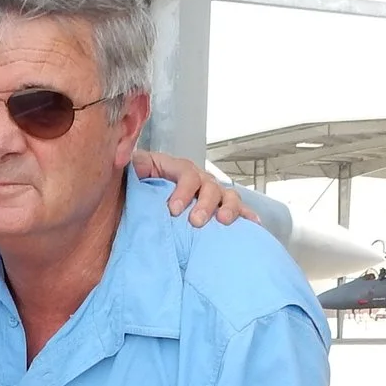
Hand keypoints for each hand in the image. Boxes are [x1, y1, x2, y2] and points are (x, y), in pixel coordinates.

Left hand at [133, 151, 255, 227]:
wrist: (133, 209)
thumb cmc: (134, 193)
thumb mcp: (131, 176)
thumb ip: (134, 166)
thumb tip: (135, 162)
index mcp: (175, 168)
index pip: (186, 174)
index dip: (183, 190)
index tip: (174, 211)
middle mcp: (197, 179)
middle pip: (210, 185)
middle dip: (206, 203)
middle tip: (196, 222)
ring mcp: (209, 194)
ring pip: (226, 195)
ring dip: (228, 208)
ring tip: (224, 221)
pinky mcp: (218, 209)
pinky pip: (237, 209)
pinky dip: (246, 215)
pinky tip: (253, 223)